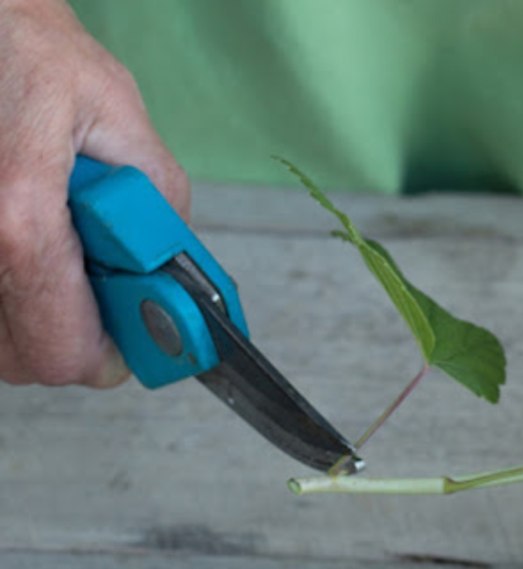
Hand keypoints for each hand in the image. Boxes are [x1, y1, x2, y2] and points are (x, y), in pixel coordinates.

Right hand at [0, 0, 187, 386]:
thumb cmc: (31, 56)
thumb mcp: (122, 118)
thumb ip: (160, 206)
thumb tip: (177, 276)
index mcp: (18, 214)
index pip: (64, 349)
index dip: (115, 355)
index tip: (141, 338)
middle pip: (29, 361)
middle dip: (80, 335)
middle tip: (103, 286)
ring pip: (0, 344)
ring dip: (44, 316)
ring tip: (63, 251)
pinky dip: (15, 297)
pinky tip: (33, 249)